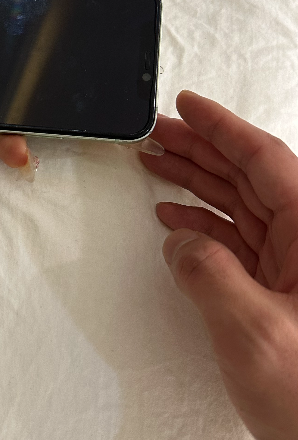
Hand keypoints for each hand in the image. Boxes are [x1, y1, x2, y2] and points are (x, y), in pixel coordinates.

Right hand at [140, 90, 297, 439]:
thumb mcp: (255, 335)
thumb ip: (209, 275)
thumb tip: (180, 242)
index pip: (264, 160)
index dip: (221, 128)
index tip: (186, 105)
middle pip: (249, 177)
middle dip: (201, 150)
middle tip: (158, 132)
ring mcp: (294, 268)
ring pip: (241, 206)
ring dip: (197, 184)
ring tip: (156, 166)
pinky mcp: (280, 293)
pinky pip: (238, 243)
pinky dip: (203, 227)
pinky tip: (175, 221)